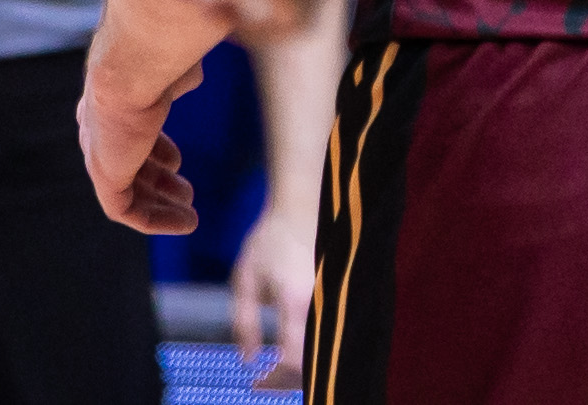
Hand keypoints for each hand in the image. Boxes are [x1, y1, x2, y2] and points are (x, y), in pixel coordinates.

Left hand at [80, 46, 204, 234]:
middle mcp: (99, 131)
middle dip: (158, 182)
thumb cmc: (158, 57)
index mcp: (111, 103)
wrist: (133, 65)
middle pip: (128, 166)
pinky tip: (185, 223)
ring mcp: (101, 154)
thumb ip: (178, 77)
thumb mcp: (172, 68)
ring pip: (128, 192)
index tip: (177, 162)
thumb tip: (189, 76)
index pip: (129, 135)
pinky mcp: (105, 177)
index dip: (155, 151)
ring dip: (161, 205)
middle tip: (186, 192)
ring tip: (190, 217)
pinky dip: (157, 220)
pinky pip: (127, 210)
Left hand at [231, 171, 319, 387]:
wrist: (303, 203)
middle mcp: (322, 303)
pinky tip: (297, 349)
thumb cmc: (269, 240)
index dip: (275, 380)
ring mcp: (335, 298)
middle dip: (290, 380)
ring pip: (325, 348)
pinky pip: (331, 331)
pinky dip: (314, 348)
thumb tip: (249, 361)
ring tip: (279, 369)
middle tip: (266, 382)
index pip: (293, 359)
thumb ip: (245, 323)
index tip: (257, 384)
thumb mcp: (244, 280)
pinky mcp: (342, 293)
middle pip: (314, 360)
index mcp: (295, 302)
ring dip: (303, 366)